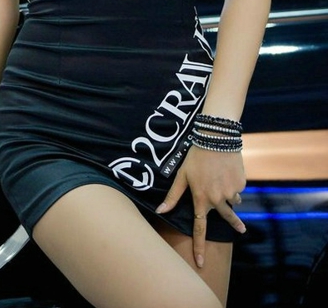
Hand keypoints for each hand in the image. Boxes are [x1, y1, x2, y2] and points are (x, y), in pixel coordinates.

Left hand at [155, 146, 245, 267]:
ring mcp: (231, 193)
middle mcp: (217, 200)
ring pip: (233, 201)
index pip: (199, 228)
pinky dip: (233, 184)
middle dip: (234, 224)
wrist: (217, 138)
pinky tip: (227, 170)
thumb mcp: (182, 175)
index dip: (199, 246)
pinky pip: (237, 189)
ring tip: (223, 178)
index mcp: (201, 199)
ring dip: (229, 195)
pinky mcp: (241, 185)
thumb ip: (173, 196)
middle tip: (241, 230)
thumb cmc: (196, 156)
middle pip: (226, 218)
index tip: (200, 263)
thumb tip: (160, 211)